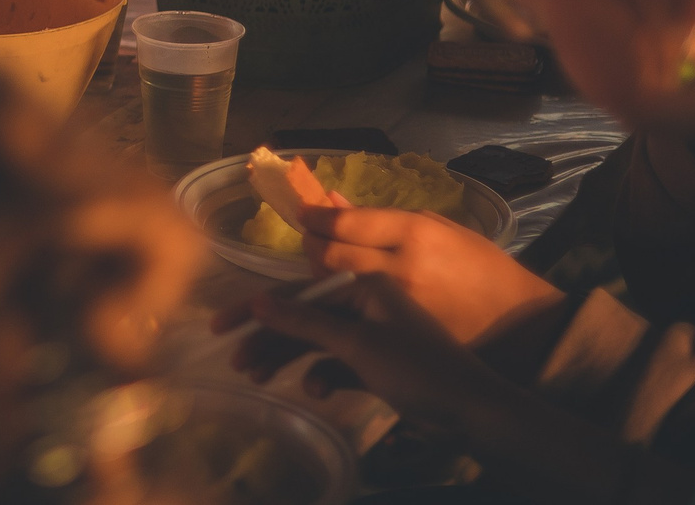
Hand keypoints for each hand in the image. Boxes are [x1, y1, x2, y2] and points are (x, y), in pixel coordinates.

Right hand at [235, 274, 514, 433]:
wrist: (474, 410)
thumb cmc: (418, 367)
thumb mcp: (356, 343)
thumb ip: (305, 322)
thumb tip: (257, 301)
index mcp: (363, 285)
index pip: (297, 292)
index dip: (256, 308)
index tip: (219, 325)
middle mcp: (366, 302)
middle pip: (304, 317)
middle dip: (268, 338)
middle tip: (234, 361)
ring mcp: (374, 332)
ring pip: (318, 341)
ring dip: (290, 358)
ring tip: (258, 378)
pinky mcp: (380, 361)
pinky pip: (340, 362)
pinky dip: (325, 374)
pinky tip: (316, 391)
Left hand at [296, 205, 564, 346]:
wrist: (516, 318)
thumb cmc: (480, 264)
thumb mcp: (438, 227)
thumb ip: (382, 217)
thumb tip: (332, 201)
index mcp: (414, 233)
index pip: (345, 223)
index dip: (315, 217)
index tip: (304, 212)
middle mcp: (401, 267)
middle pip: (331, 255)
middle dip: (312, 244)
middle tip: (310, 237)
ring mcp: (396, 304)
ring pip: (334, 283)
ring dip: (320, 270)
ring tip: (324, 260)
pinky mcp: (396, 332)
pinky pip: (350, 312)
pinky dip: (337, 298)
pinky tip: (338, 290)